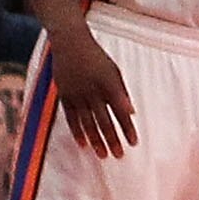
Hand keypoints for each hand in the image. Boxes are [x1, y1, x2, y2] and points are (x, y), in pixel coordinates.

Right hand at [50, 32, 136, 158]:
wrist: (71, 44)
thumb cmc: (96, 58)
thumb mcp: (114, 71)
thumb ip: (122, 92)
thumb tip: (131, 113)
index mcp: (109, 84)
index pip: (121, 111)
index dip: (127, 128)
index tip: (133, 142)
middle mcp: (93, 92)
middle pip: (105, 121)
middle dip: (113, 139)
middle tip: (119, 155)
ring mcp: (77, 95)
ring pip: (88, 123)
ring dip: (96, 140)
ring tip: (103, 155)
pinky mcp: (64, 97)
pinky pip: (71, 119)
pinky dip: (77, 132)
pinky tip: (83, 145)